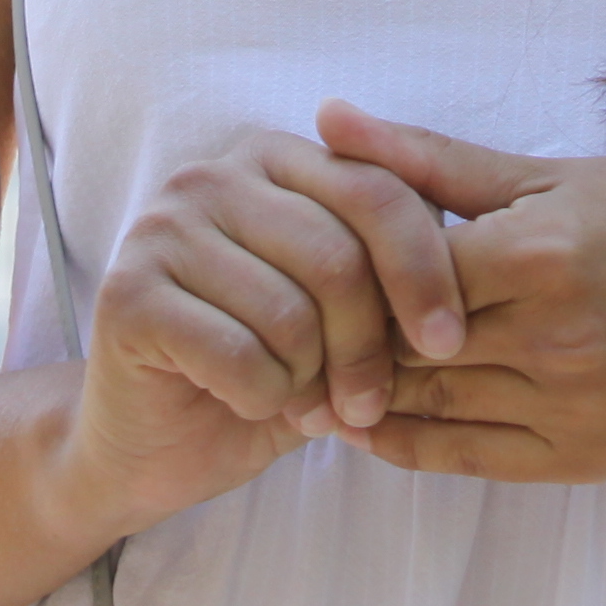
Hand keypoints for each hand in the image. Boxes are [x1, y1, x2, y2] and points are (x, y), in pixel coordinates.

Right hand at [60, 124, 472, 539]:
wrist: (156, 445)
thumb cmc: (267, 370)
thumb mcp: (343, 314)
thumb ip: (389, 268)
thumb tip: (478, 250)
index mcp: (275, 160)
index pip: (379, 192)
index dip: (425, 272)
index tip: (449, 343)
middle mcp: (213, 175)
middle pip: (339, 256)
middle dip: (368, 348)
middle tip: (363, 404)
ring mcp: (162, 229)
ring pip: (292, 313)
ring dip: (310, 382)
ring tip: (295, 398)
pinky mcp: (127, 294)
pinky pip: (238, 354)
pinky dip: (262, 398)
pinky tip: (246, 401)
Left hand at [314, 102, 605, 482]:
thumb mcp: (546, 173)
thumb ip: (428, 159)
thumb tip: (329, 118)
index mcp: (543, 253)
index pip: (403, 275)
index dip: (342, 276)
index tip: (290, 270)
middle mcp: (558, 338)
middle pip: (410, 348)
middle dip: (341, 341)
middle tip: (274, 333)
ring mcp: (576, 407)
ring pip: (433, 409)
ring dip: (365, 396)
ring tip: (307, 377)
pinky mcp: (588, 458)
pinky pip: (473, 458)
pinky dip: (413, 443)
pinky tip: (372, 422)